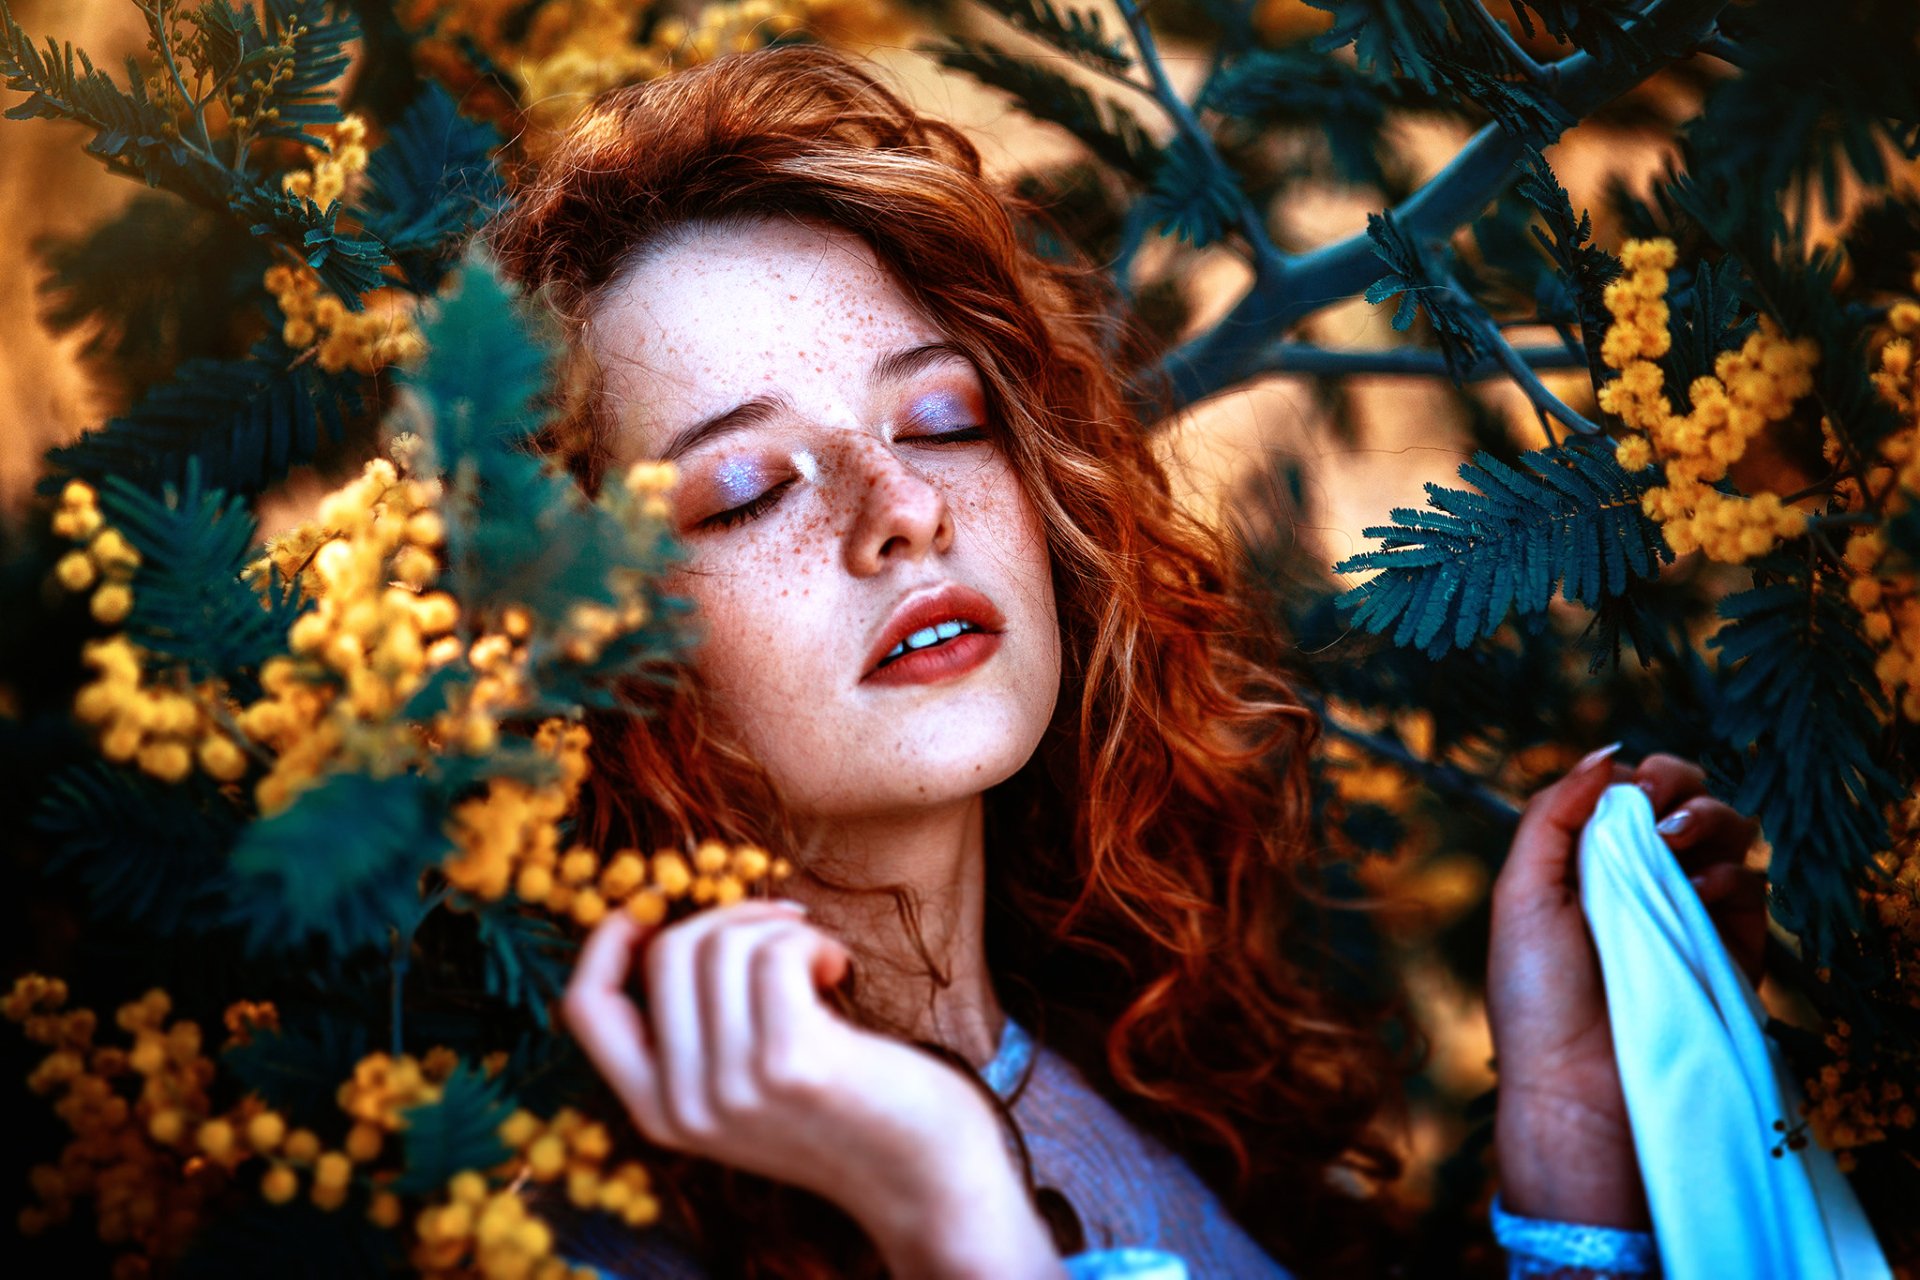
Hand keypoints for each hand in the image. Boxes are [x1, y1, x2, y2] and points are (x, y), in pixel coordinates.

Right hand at [561, 900, 1065, 1278]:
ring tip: (817, 961)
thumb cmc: (843, 1109)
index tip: (658, 903)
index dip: (611, 939)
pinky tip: (838, 969)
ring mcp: (734, 1087)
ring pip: (721, 945)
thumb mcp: (743, 1087)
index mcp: (657, 1111)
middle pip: (665, 954)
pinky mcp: (791, 1064)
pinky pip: (776, 953)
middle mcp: (683, 1106)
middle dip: (727, 917)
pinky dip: (809, 940)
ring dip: (778, 929)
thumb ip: (697, 1033)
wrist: (925, 1177)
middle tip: (783, 929)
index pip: (586, 1006)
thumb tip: (668, 922)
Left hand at [1486, 747, 1765, 1227]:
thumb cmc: (1537, 993)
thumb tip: (1607, 754)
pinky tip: (1698, 890)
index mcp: (1587, 862)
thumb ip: (1555, 813)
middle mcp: (1641, 880)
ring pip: (1729, 833)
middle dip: (1679, 783)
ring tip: (1674, 842)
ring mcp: (1689, 912)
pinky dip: (1731, 875)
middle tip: (1658, 808)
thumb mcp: (1521, 891)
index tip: (1628, 789)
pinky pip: (1753, 889)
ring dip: (1709, 818)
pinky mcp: (1729, 950)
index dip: (1636, 777)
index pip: (1629, 792)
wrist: (1576, 1084)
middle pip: (1687, 799)